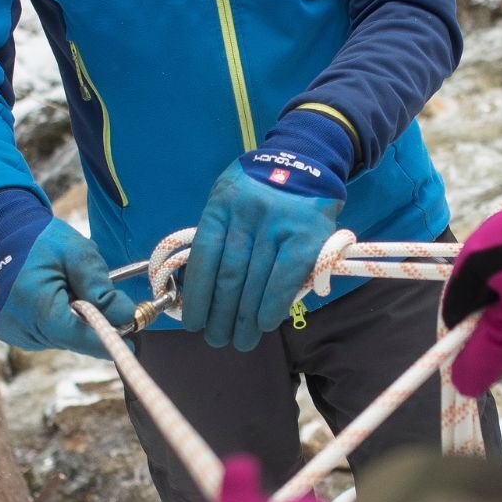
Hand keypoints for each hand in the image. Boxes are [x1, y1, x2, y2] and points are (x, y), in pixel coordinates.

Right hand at [0, 189, 134, 355]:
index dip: (104, 341)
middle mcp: (16, 323)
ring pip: (58, 339)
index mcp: (32, 302)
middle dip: (92, 327)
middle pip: (68, 339)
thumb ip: (100, 286)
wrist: (0, 231)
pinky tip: (54, 298)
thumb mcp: (76, 253)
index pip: (74, 335)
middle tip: (110, 305)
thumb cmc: (40, 239)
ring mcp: (8, 330)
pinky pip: (43, 334)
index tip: (133, 342)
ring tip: (68, 290)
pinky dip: (56, 322)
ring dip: (72, 323)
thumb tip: (125, 315)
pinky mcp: (7, 331)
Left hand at [179, 111, 350, 350]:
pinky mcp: (307, 236)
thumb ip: (217, 234)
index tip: (194, 322)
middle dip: (220, 315)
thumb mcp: (228, 199)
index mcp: (221, 205)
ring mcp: (278, 225)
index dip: (198, 295)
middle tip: (217, 339)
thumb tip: (199, 286)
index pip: (204, 258)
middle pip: (229, 276)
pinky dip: (272, 306)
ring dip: (245, 319)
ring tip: (240, 339)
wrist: (306, 161)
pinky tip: (264, 324)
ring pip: (255, 282)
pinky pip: (285, 279)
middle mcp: (247, 214)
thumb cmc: (260, 188)